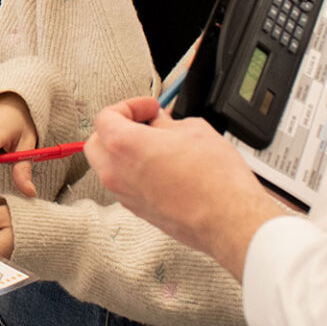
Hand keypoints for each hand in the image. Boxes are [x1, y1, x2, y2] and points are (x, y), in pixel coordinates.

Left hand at [81, 96, 291, 279]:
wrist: (228, 219)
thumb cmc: (215, 179)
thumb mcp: (193, 130)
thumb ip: (167, 122)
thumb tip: (160, 123)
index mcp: (123, 146)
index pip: (106, 117)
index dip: (130, 106)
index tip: (149, 108)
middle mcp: (116, 173)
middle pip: (98, 142)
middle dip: (118, 128)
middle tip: (145, 123)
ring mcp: (125, 195)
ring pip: (109, 167)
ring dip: (126, 152)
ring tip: (157, 145)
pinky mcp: (138, 211)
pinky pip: (126, 185)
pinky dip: (136, 172)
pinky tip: (163, 167)